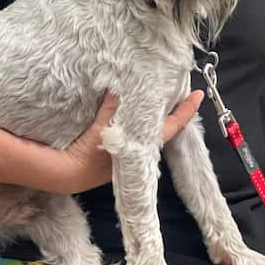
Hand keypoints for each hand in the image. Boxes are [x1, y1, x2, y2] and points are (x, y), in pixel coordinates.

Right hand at [55, 89, 203, 193]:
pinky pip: (138, 135)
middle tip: (182, 92)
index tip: (198, 95)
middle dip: (174, 111)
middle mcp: (141, 152)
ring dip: (158, 117)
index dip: (186, 110)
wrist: (66, 175)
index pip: (172, 126)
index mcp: (142, 145)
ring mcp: (130, 154)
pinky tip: (139, 113)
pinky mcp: (118, 155)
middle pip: (165, 129)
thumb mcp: (100, 127)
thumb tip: (119, 89)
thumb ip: (111, 107)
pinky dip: (143, 123)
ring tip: (163, 98)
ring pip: (152, 133)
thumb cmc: (85, 153)